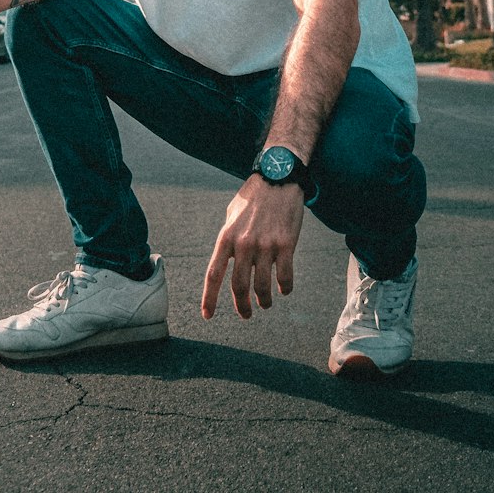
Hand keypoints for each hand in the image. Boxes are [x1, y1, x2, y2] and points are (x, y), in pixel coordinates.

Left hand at [201, 176, 303, 320]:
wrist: (278, 177)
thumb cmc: (253, 196)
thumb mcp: (232, 215)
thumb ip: (228, 237)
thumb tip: (226, 258)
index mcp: (226, 237)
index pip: (213, 274)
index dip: (209, 298)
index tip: (207, 315)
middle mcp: (243, 243)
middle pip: (239, 287)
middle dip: (243, 306)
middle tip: (246, 314)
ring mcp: (265, 245)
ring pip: (263, 287)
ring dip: (264, 300)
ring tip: (266, 303)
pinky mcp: (286, 244)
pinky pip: (285, 277)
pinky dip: (285, 288)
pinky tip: (284, 290)